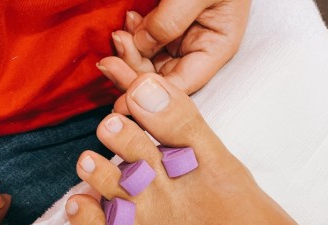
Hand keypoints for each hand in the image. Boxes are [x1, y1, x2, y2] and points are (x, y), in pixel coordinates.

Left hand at [98, 0, 250, 111]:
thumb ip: (171, 20)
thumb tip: (141, 47)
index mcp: (217, 46)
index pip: (182, 85)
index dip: (152, 97)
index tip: (122, 101)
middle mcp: (198, 46)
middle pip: (162, 77)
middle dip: (134, 70)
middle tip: (110, 59)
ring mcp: (181, 34)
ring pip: (150, 60)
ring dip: (130, 52)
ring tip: (118, 34)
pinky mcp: (165, 21)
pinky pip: (144, 39)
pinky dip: (132, 35)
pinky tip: (126, 23)